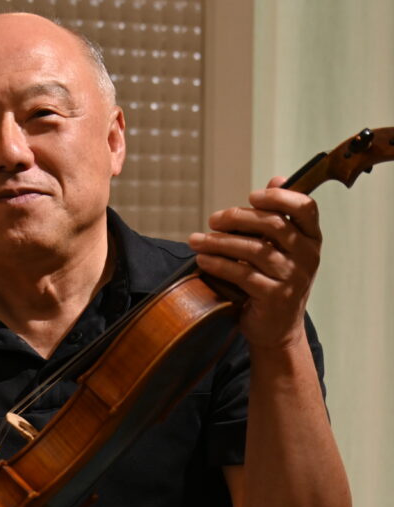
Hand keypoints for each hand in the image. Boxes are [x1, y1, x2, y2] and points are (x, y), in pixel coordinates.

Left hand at [188, 176, 321, 351]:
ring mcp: (294, 278)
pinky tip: (202, 259)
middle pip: (272, 225)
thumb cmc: (273, 279)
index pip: (305, 207)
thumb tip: (278, 178)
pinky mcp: (276, 297)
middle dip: (237, 217)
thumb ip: (276, 215)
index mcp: (311, 238)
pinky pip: (243, 274)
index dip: (279, 196)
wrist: (276, 328)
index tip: (251, 196)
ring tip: (195, 240)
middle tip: (212, 220)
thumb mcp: (280, 247)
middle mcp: (308, 256)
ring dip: (219, 242)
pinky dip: (218, 264)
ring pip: (254, 249)